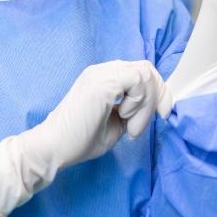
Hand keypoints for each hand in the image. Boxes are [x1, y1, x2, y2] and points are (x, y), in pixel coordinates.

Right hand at [29, 60, 172, 166]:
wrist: (54, 148)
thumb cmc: (80, 140)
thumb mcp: (116, 123)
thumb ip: (132, 110)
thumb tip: (151, 107)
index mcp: (104, 77)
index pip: (141, 70)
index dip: (158, 89)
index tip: (163, 113)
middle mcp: (102, 70)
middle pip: (146, 68)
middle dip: (159, 94)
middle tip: (155, 119)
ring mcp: (101, 73)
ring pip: (144, 74)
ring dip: (146, 105)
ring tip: (131, 127)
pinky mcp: (102, 82)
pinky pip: (137, 80)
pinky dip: (138, 102)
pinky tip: (124, 118)